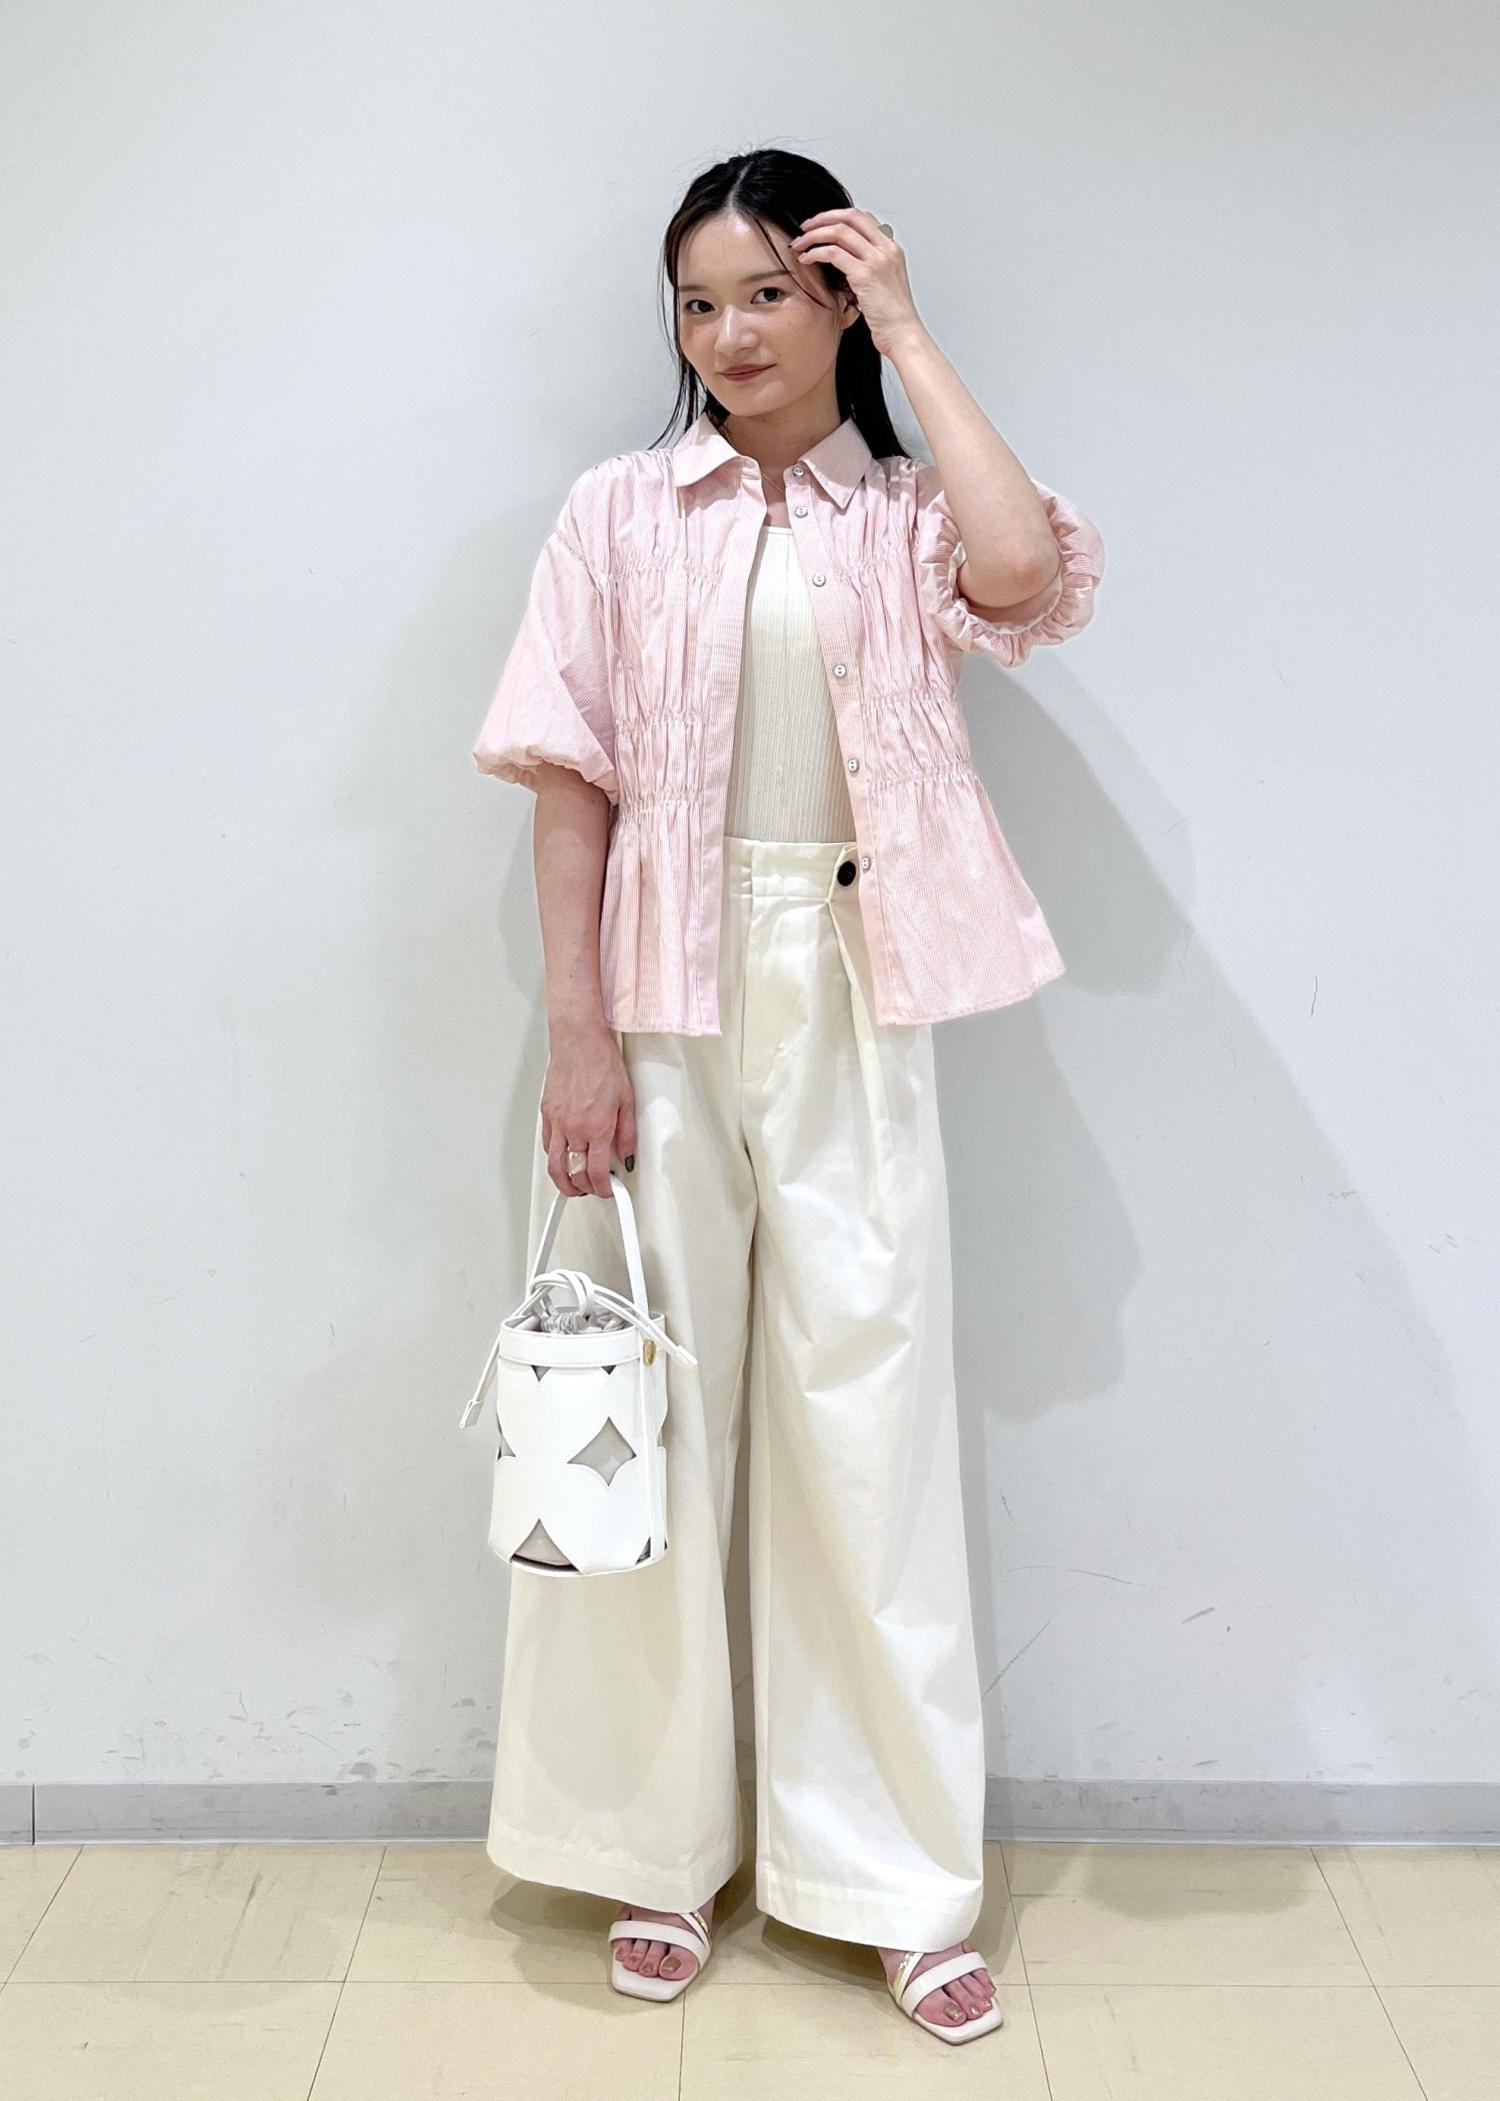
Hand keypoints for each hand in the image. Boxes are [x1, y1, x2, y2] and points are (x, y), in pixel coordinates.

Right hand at [540, 1024, 636, 1197]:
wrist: (579, 1041)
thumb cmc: (602, 1063)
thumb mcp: (627, 1100)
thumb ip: (626, 1133)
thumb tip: (625, 1155)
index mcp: (597, 1127)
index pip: (596, 1172)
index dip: (603, 1189)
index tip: (609, 1191)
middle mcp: (574, 1128)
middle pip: (573, 1174)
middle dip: (584, 1189)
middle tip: (594, 1189)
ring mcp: (557, 1122)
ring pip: (554, 1166)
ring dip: (564, 1182)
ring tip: (574, 1185)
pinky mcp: (546, 1114)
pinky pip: (547, 1145)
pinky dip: (555, 1158)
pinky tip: (564, 1159)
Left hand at [790, 207, 924, 359]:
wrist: (903, 334)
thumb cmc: (892, 317)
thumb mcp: (885, 284)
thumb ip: (869, 268)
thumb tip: (847, 262)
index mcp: (892, 249)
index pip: (863, 218)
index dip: (838, 216)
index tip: (821, 224)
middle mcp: (885, 249)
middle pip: (850, 217)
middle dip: (823, 218)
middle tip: (806, 228)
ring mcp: (876, 260)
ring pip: (839, 231)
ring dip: (814, 235)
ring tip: (800, 244)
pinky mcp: (864, 274)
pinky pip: (833, 253)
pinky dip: (815, 252)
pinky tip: (806, 259)